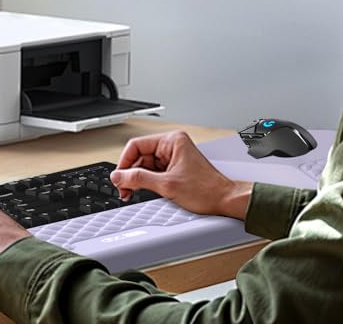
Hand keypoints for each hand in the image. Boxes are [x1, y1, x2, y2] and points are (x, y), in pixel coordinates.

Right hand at [110, 130, 252, 219]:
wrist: (224, 200)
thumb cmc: (206, 190)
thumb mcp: (167, 185)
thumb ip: (138, 179)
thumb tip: (118, 176)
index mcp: (172, 141)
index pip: (136, 145)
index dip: (124, 163)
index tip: (118, 177)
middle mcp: (172, 145)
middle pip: (139, 156)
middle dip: (130, 173)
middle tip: (124, 189)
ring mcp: (173, 156)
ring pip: (145, 165)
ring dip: (137, 179)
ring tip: (132, 192)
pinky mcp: (174, 167)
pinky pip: (153, 171)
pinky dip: (146, 182)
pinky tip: (143, 190)